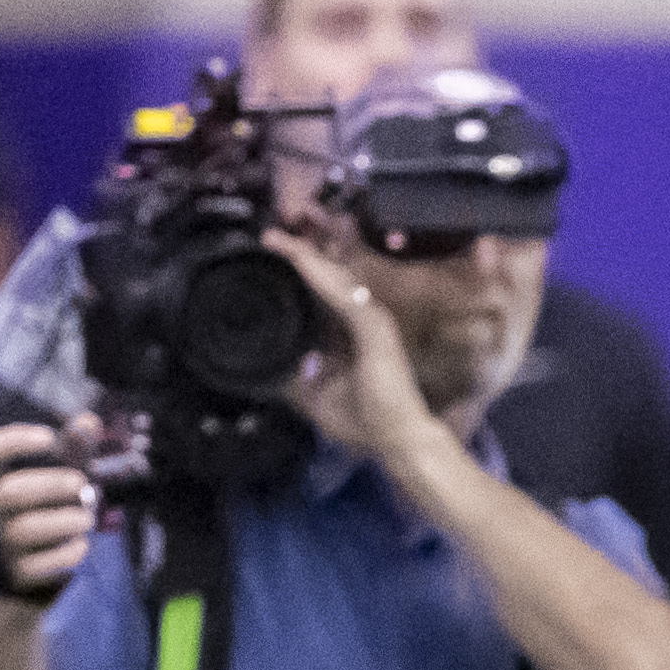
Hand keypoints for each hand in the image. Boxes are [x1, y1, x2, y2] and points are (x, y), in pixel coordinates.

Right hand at [0, 417, 107, 600]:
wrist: (2, 576)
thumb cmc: (29, 511)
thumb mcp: (44, 478)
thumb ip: (68, 449)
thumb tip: (90, 421)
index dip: (17, 440)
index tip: (49, 437)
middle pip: (10, 492)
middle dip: (54, 485)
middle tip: (83, 484)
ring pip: (28, 529)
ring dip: (68, 519)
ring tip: (87, 517)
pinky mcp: (13, 575)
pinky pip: (45, 563)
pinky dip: (70, 551)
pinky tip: (81, 544)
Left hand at [271, 237, 445, 465]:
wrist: (400, 441)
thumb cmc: (367, 421)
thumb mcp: (317, 397)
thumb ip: (297, 378)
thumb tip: (269, 366)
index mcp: (349, 330)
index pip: (322, 290)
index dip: (300, 266)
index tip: (271, 246)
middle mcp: (362, 317)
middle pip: (330, 273)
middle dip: (303, 247)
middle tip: (272, 228)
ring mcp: (372, 319)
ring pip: (336, 276)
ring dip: (306, 253)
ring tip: (278, 236)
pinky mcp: (377, 328)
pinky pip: (345, 295)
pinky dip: (320, 275)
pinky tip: (298, 258)